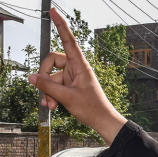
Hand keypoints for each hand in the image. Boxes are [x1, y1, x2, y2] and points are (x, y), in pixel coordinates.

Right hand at [29, 8, 126, 142]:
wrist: (103, 122)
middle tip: (46, 93)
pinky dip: (52, 95)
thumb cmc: (92, 108)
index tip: (53, 12)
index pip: (68, 41)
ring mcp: (72, 77)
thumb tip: (32, 77)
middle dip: (45, 77)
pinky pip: (55, 85)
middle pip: (51, 61)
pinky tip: (52, 106)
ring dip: (48, 91)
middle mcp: (76, 68)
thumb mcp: (67, 97)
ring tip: (51, 105)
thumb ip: (47, 86)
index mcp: (80, 66)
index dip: (61, 26)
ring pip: (51, 77)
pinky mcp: (70, 86)